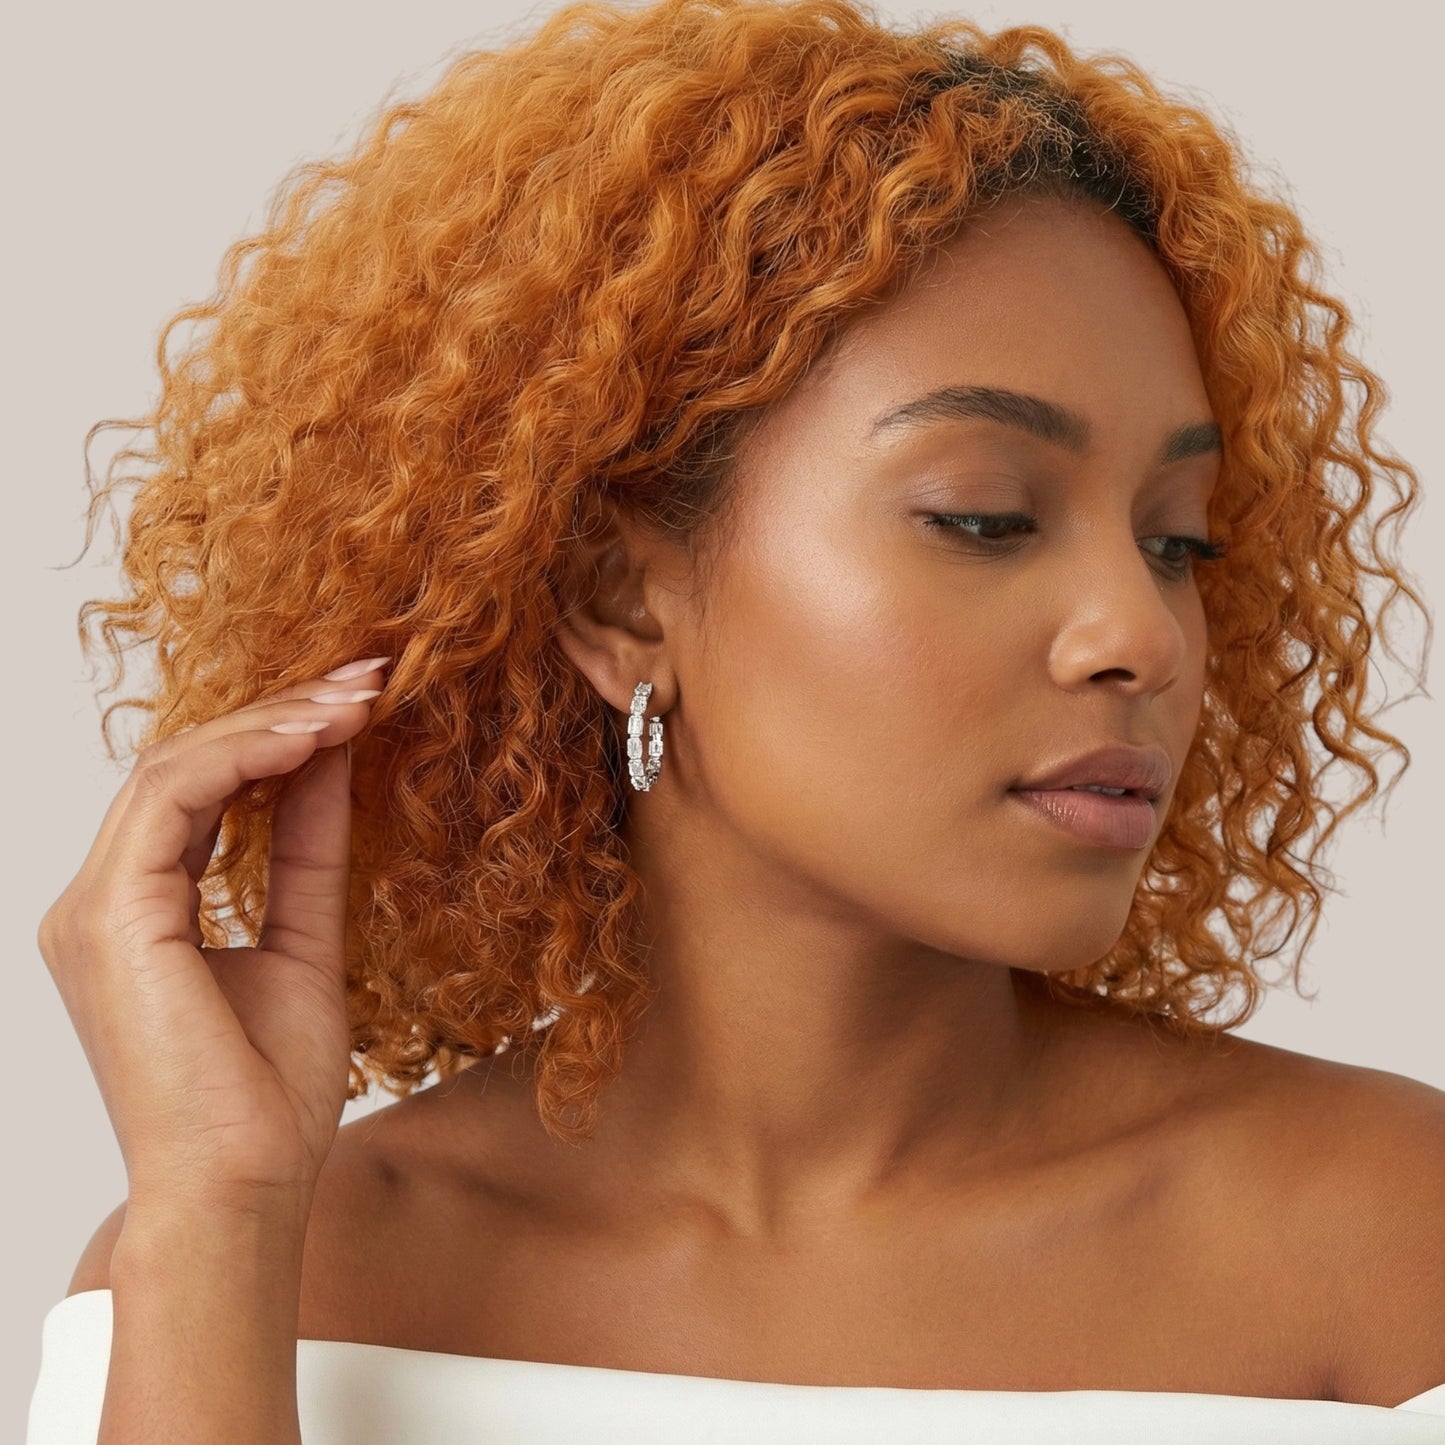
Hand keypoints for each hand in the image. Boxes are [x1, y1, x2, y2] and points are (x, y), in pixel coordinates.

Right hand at [37, 655, 391, 1211]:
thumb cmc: (268, 1093)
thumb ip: (308, 850)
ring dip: (271, 723)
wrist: (244, 1185)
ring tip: (354, 699)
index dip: (277, 736)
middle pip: (186, 765)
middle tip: (365, 677)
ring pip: (174, 768)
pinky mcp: (110, 917)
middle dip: (280, 712)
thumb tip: (333, 760)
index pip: (202, 791)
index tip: (358, 703)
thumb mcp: (306, 941)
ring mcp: (92, 909)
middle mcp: (99, 902)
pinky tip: (314, 738)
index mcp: (137, 912)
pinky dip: (244, 756)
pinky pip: (172, 799)